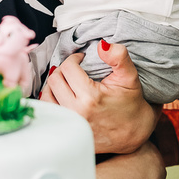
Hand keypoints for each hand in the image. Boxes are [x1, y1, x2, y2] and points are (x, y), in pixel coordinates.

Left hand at [40, 40, 155, 153]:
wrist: (132, 133)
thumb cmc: (131, 104)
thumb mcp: (130, 77)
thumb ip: (118, 57)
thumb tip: (102, 44)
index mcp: (91, 97)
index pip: (68, 68)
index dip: (74, 58)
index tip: (81, 58)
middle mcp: (77, 111)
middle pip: (55, 80)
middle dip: (63, 69)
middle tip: (74, 68)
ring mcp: (70, 123)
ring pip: (47, 95)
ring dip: (54, 84)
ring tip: (66, 80)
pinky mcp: (67, 130)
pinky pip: (49, 111)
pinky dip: (51, 99)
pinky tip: (61, 94)